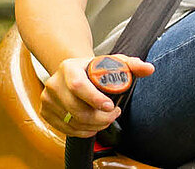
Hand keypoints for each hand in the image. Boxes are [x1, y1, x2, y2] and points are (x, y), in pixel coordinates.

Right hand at [40, 55, 155, 137]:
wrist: (72, 73)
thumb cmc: (93, 69)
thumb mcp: (112, 62)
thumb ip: (131, 65)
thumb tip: (148, 69)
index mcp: (69, 68)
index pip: (78, 85)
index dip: (94, 99)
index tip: (110, 106)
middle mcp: (54, 83)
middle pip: (76, 109)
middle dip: (100, 118)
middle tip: (114, 114)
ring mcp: (48, 99)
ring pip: (73, 122)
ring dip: (94, 126)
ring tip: (105, 119)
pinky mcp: (46, 113)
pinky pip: (67, 129)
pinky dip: (83, 131)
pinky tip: (93, 125)